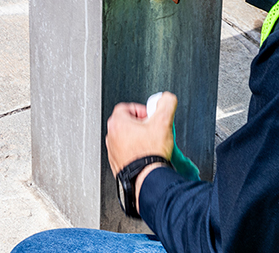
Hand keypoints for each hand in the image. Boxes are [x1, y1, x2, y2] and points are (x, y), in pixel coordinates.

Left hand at [106, 92, 176, 211]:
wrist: (148, 179)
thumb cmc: (150, 153)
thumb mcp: (164, 121)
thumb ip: (166, 103)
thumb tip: (167, 98)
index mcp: (118, 123)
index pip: (127, 107)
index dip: (142, 110)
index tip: (151, 117)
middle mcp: (111, 137)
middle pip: (127, 123)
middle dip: (142, 125)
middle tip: (153, 130)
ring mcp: (113, 152)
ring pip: (126, 139)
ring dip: (139, 139)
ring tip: (152, 144)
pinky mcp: (118, 165)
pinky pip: (127, 153)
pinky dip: (136, 152)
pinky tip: (147, 156)